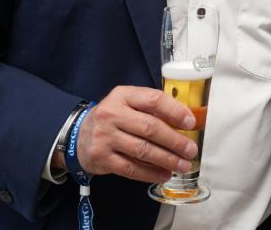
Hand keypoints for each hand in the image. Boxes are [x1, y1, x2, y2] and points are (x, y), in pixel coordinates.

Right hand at [75, 86, 198, 182]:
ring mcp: (105, 137)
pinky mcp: (102, 158)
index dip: (175, 111)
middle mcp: (112, 114)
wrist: (79, 134)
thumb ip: (152, 108)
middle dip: (175, 141)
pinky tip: (164, 174)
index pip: (153, 100)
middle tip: (190, 150)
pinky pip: (131, 168)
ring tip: (182, 165)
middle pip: (149, 127)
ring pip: (142, 150)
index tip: (191, 122)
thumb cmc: (113, 118)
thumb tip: (185, 121)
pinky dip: (150, 173)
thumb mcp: (128, 103)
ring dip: (167, 159)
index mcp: (122, 95)